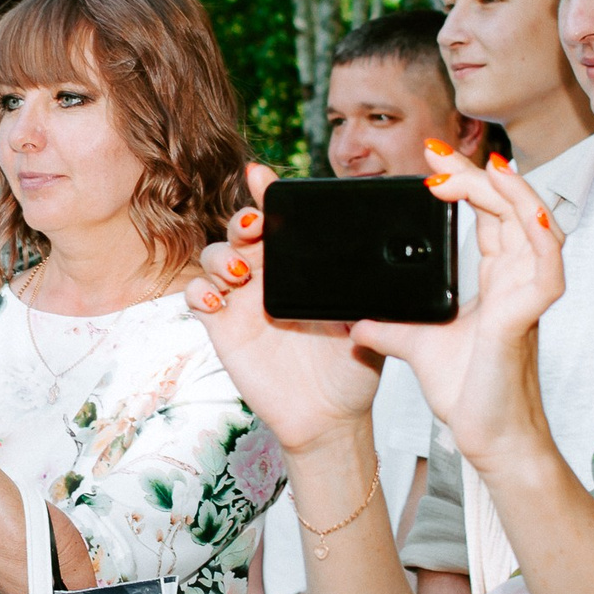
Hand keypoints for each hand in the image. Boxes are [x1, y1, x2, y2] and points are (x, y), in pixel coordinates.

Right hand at [184, 165, 382, 451]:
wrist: (330, 416)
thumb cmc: (352, 368)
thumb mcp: (371, 323)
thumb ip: (375, 296)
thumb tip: (395, 272)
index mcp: (301, 266)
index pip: (282, 221)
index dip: (268, 194)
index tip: (262, 177)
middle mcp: (267, 275)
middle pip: (242, 230)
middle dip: (243, 218)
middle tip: (254, 225)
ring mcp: (242, 300)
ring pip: (215, 256)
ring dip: (221, 253)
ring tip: (240, 270)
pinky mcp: (222, 327)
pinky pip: (198, 298)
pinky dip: (201, 292)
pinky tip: (219, 301)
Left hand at [351, 147, 567, 478]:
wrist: (490, 438)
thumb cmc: (469, 393)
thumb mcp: (416, 346)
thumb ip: (388, 328)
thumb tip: (353, 319)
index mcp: (499, 281)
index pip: (491, 217)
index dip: (468, 185)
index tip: (433, 164)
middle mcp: (518, 281)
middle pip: (512, 210)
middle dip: (481, 175)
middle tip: (440, 152)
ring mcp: (527, 298)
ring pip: (537, 227)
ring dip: (510, 193)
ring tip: (482, 167)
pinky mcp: (526, 320)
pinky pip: (547, 271)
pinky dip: (541, 240)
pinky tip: (526, 217)